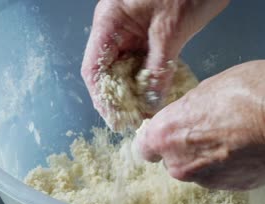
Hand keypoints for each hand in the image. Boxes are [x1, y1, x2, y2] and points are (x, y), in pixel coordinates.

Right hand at [81, 0, 229, 125]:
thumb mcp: (170, 31)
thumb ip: (158, 69)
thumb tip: (150, 103)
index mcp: (110, 22)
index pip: (94, 68)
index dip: (101, 97)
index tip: (115, 118)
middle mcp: (115, 28)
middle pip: (107, 71)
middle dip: (119, 97)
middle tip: (134, 120)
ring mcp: (131, 31)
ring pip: (125, 68)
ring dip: (134, 90)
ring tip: (145, 113)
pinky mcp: (148, 33)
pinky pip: (142, 61)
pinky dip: (148, 79)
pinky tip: (156, 95)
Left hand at [136, 60, 264, 189]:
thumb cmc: (250, 92)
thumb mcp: (207, 88)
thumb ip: (185, 111)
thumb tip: (184, 119)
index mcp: (165, 135)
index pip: (143, 148)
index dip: (156, 139)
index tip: (169, 131)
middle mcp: (178, 164)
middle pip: (171, 159)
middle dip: (183, 147)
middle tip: (208, 127)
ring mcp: (204, 180)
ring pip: (196, 169)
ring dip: (206, 157)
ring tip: (232, 135)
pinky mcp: (229, 188)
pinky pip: (219, 175)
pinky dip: (227, 165)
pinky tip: (245, 148)